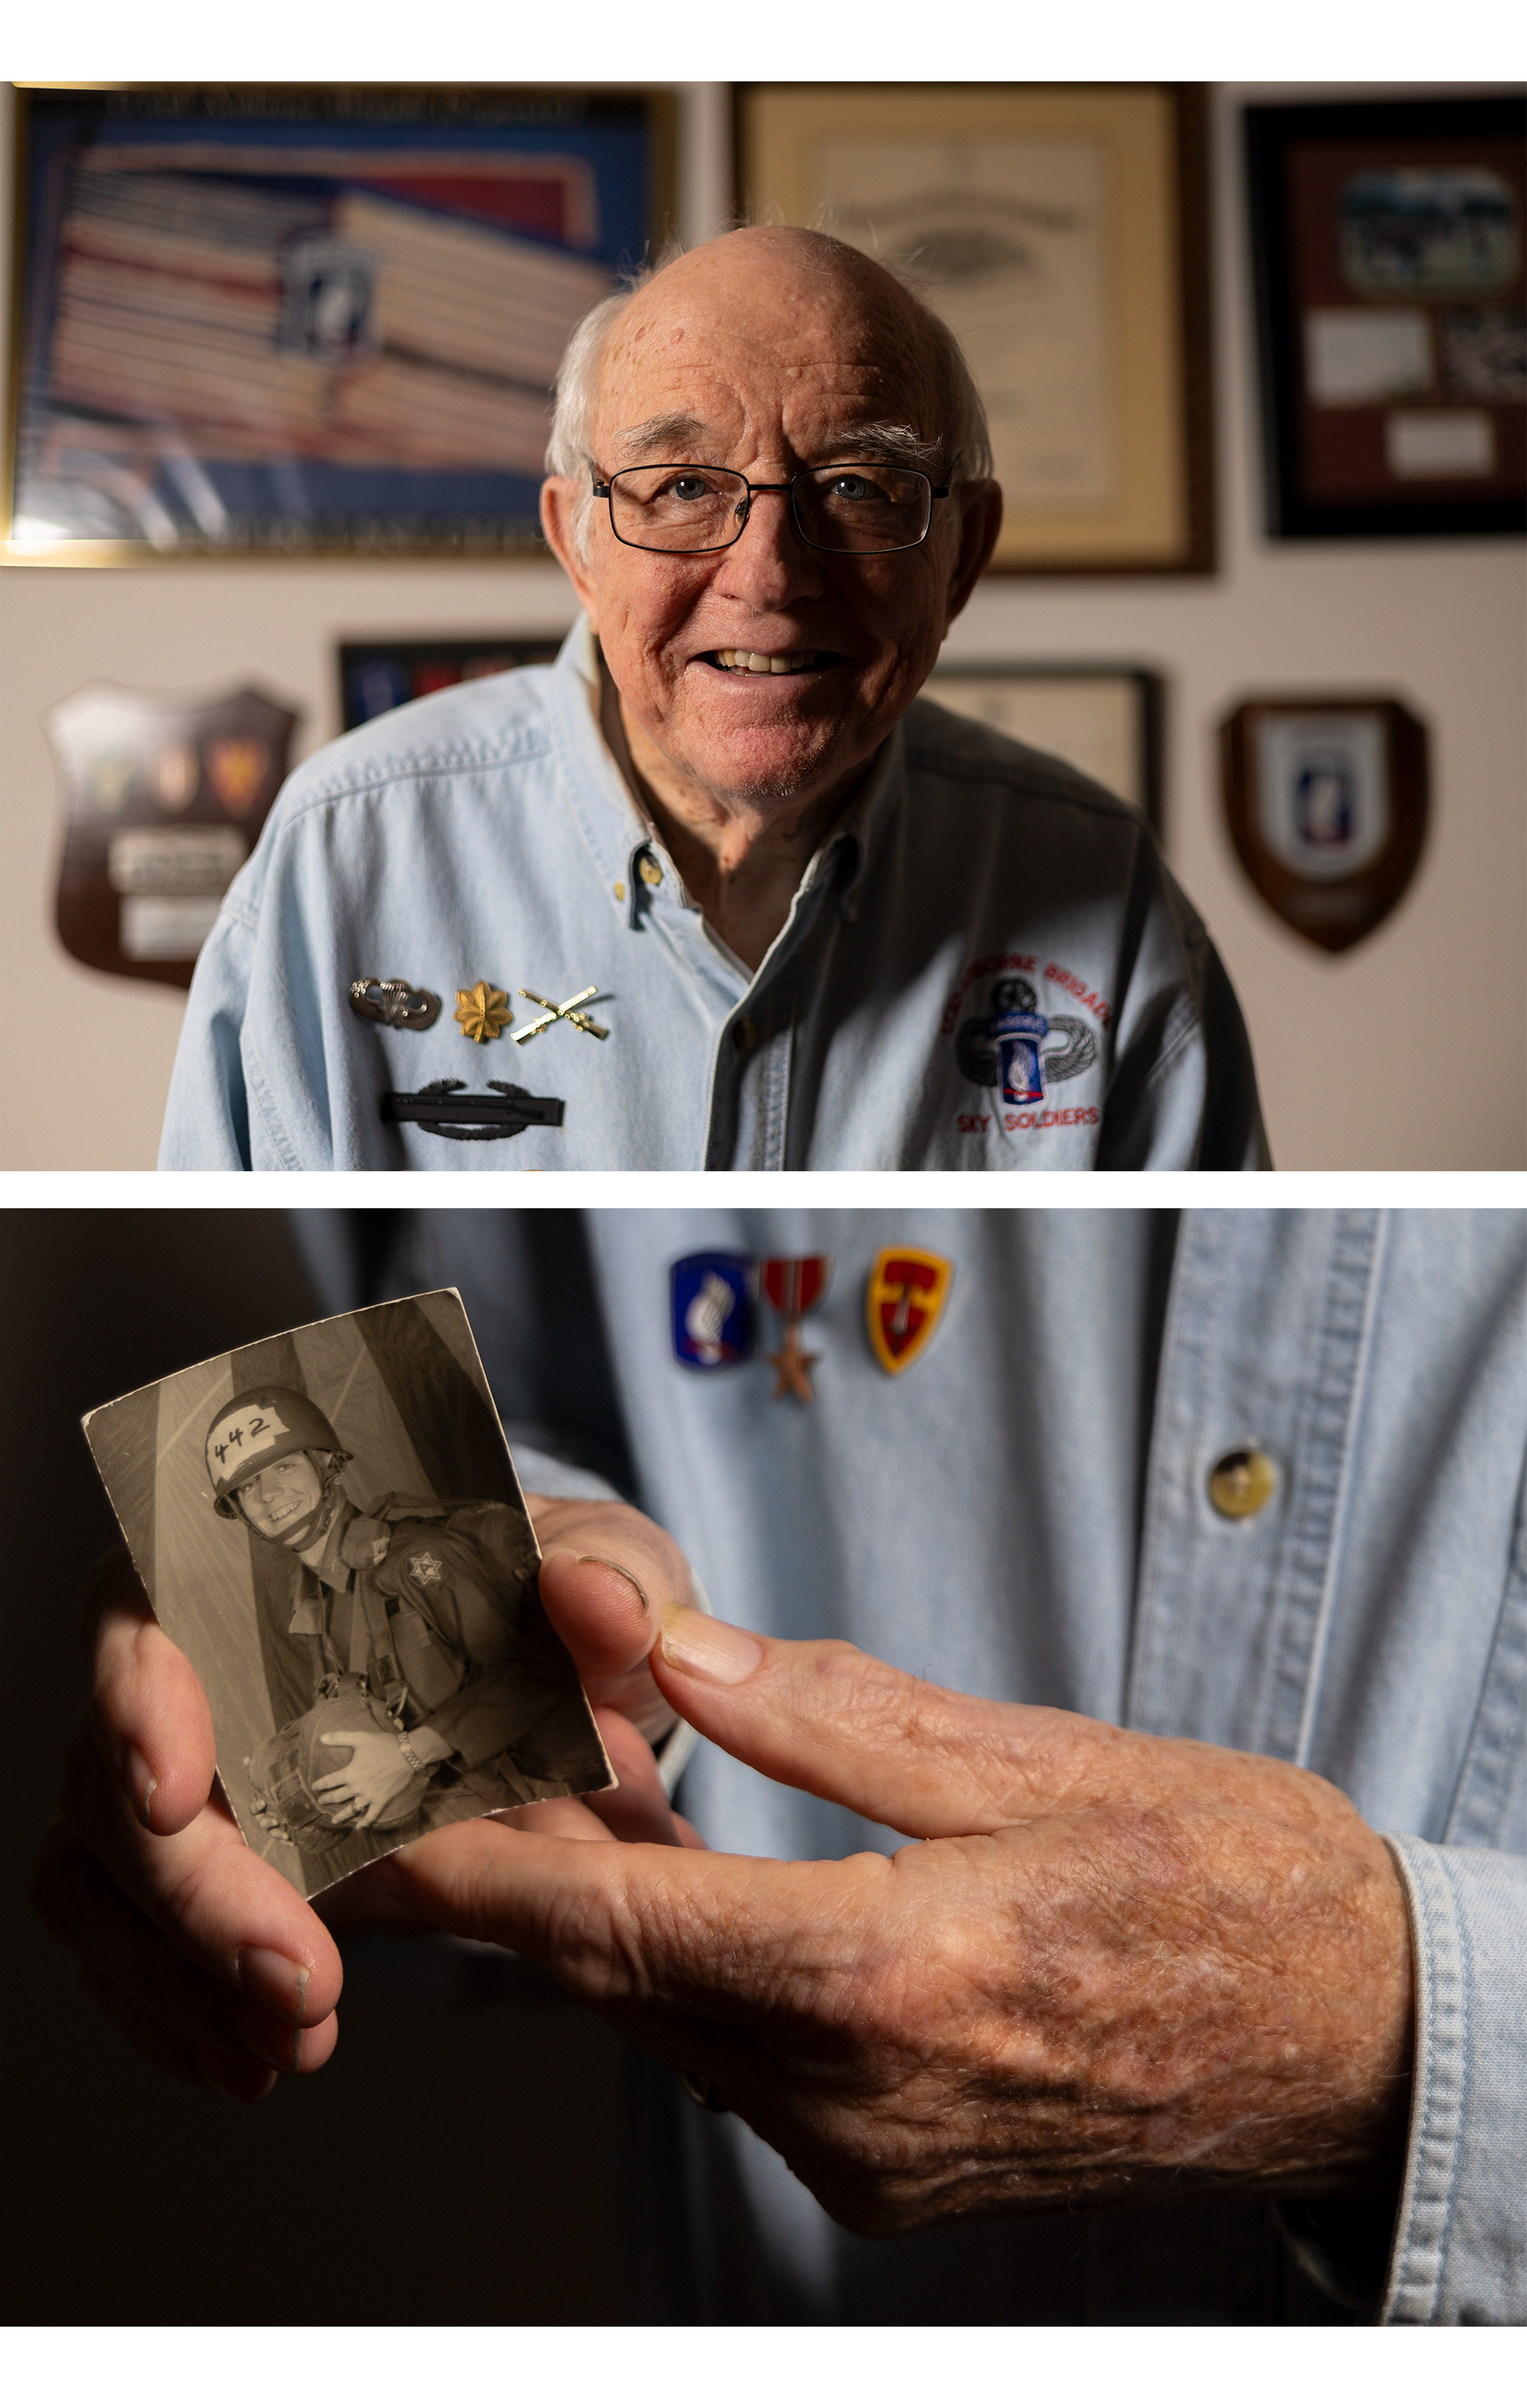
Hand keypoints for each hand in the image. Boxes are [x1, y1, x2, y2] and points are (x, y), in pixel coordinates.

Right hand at [31, 1500, 702, 2102]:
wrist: (564, 1688)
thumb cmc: (550, 1598)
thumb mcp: (606, 1567)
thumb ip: (609, 1577)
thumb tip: (595, 1602)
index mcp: (269, 1561)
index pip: (148, 1599)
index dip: (139, 1691)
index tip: (174, 1790)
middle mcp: (197, 1666)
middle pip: (113, 1769)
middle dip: (192, 1891)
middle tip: (292, 1974)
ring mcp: (182, 1774)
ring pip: (103, 1875)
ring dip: (181, 1974)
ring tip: (292, 2036)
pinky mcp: (196, 1869)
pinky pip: (130, 1948)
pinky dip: (181, 2013)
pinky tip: (249, 2057)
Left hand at [313, 1731, 417, 1828]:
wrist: (407, 1754)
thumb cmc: (383, 1744)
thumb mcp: (360, 1737)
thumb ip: (340, 1737)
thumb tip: (322, 1738)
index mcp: (350, 1773)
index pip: (330, 1781)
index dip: (320, 1784)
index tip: (315, 1787)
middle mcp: (357, 1787)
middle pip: (338, 1796)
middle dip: (327, 1799)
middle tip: (321, 1801)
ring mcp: (369, 1796)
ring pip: (351, 1809)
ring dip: (341, 1816)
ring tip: (334, 1821)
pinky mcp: (381, 1800)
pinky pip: (371, 1815)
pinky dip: (364, 1822)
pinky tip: (359, 1827)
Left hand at [386, 1607, 1415, 2237]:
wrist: (1360, 2043)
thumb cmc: (1236, 1886)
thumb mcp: (1042, 1762)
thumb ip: (830, 1717)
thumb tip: (668, 1650)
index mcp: (887, 1985)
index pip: (606, 1924)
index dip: (458, 1867)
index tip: (353, 1813)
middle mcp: (853, 2105)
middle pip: (614, 1975)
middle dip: (516, 1863)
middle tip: (449, 1745)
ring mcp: (868, 2158)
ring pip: (667, 2016)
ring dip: (602, 1908)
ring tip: (561, 1780)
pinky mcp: (886, 2169)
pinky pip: (736, 2056)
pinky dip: (687, 1962)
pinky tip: (679, 1872)